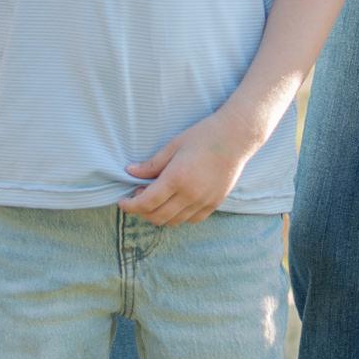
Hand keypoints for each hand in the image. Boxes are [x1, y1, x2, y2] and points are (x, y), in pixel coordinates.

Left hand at [123, 112, 250, 225]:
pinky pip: (191, 220)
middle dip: (142, 212)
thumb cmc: (203, 136)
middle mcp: (190, 195)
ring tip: (156, 199)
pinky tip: (175, 203)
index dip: (130, 206)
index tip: (123, 202)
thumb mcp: (173, 145)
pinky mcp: (214, 204)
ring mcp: (203, 202)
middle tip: (137, 198)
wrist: (236, 138)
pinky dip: (178, 217)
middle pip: (157, 217)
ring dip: (159, 215)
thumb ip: (151, 164)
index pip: (146, 203)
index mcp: (176, 178)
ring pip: (174, 222)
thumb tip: (129, 171)